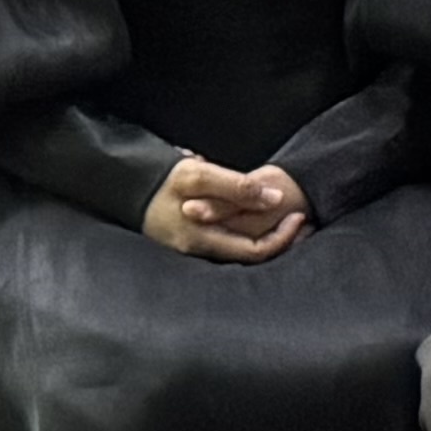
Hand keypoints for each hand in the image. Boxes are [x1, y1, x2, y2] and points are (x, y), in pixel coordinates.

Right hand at [139, 154, 306, 262]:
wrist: (123, 185)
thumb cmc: (160, 180)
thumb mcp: (197, 176)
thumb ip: (236, 188)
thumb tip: (275, 199)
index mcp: (200, 240)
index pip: (255, 251)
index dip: (284, 237)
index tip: (300, 216)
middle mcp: (198, 251)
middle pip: (251, 253)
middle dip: (283, 239)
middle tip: (307, 221)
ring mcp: (193, 248)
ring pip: (241, 248)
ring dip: (269, 234)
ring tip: (292, 220)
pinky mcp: (191, 240)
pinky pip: (229, 241)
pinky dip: (250, 231)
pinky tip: (263, 219)